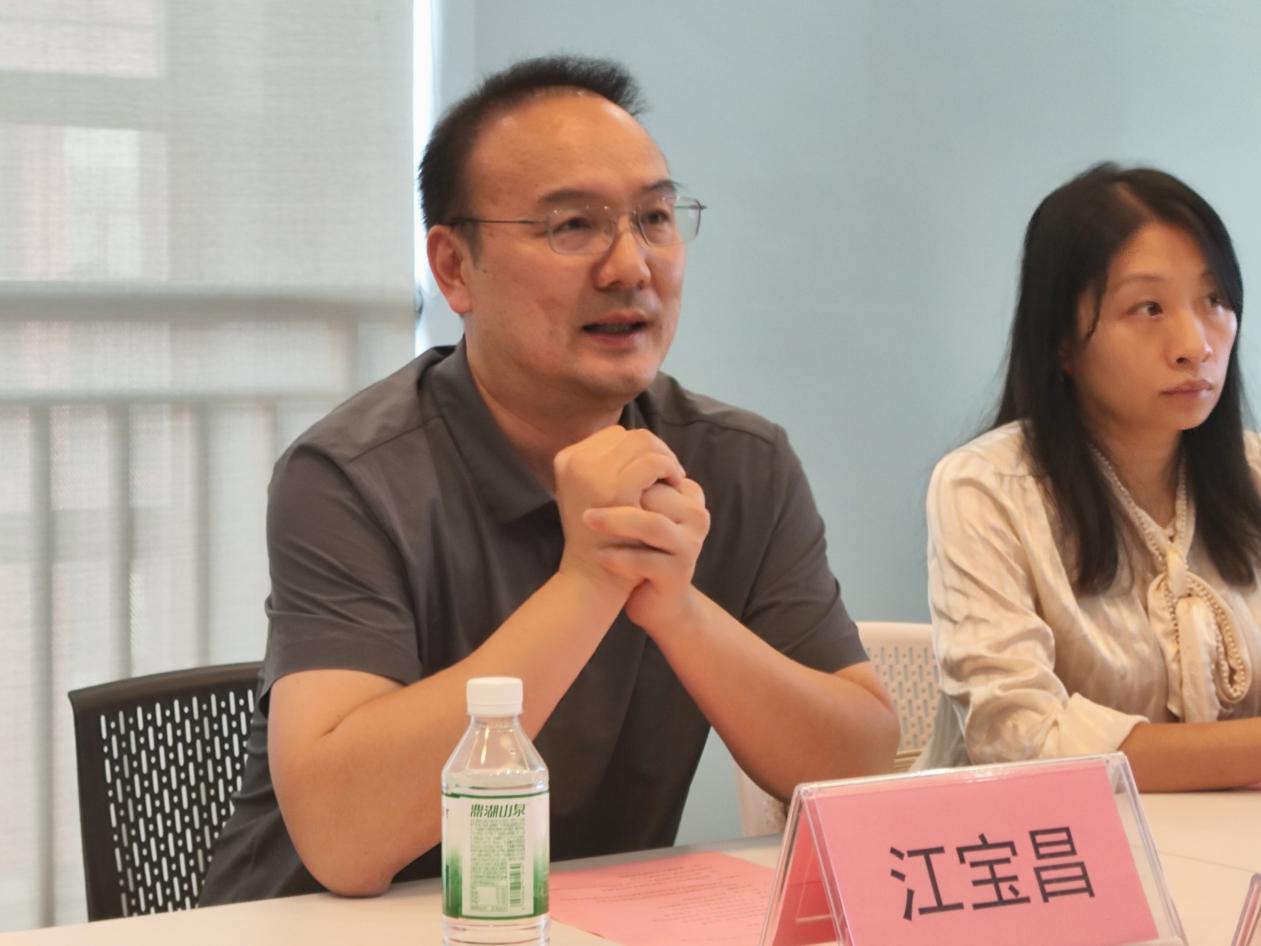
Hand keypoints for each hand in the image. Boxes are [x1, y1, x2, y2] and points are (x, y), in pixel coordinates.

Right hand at [553, 426, 684, 599]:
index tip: (653, 467)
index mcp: (566, 459)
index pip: (612, 436)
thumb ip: (608, 468)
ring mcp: (592, 474)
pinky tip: (676, 483)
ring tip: (675, 476)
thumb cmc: (599, 537)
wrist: (591, 577)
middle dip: (655, 449)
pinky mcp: (614, 490)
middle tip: (672, 470)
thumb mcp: (593, 496)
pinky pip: (652, 462)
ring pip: (643, 444)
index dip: (638, 448)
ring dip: (665, 457)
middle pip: (629, 435)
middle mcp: (575, 461)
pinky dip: (668, 468)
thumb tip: (645, 445)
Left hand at [581, 477, 710, 634]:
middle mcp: (696, 515)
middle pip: (655, 491)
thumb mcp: (639, 508)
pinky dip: (617, 558)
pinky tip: (599, 556)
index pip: (656, 465)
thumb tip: (596, 446)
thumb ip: (630, 477)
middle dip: (617, 491)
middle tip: (584, 494)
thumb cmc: (640, 546)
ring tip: (588, 520)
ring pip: (650, 524)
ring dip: (615, 521)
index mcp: (689, 494)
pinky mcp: (677, 574)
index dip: (623, 467)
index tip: (594, 473)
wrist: (655, 600)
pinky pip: (644, 560)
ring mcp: (689, 545)